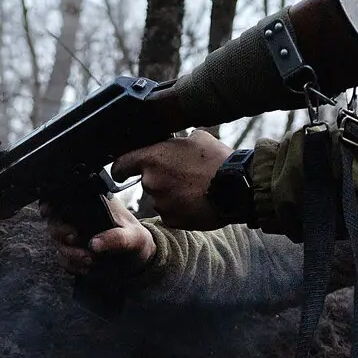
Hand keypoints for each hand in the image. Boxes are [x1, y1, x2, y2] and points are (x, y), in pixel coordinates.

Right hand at [45, 197, 153, 275]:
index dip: (50, 203)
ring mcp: (74, 236)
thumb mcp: (133, 237)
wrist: (138, 259)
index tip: (47, 211)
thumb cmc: (137, 240)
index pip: (64, 197)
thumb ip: (116, 239)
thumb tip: (94, 244)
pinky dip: (73, 265)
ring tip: (90, 261)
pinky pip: (63, 260)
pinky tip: (88, 267)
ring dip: (70, 254)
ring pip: (57, 243)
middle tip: (75, 240)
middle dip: (60, 233)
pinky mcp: (74, 253)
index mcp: (93, 204)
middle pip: (54, 221)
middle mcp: (79, 218)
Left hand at [111, 130, 233, 232]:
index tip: (121, 171)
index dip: (121, 168)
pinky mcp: (172, 220)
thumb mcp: (196, 137)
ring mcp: (160, 203)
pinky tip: (197, 201)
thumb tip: (174, 142)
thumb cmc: (218, 160)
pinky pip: (171, 213)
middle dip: (160, 179)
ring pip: (160, 197)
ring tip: (195, 188)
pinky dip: (180, 208)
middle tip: (182, 175)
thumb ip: (176, 141)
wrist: (236, 188)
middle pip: (146, 181)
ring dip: (171, 194)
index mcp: (152, 158)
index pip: (120, 165)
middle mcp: (151, 181)